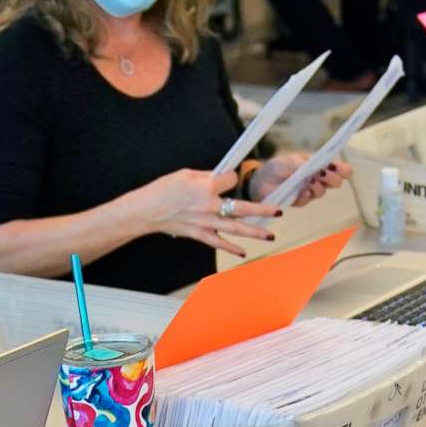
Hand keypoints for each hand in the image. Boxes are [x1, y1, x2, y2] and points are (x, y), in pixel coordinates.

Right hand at [117, 168, 279, 257]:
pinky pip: (218, 243)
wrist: (146, 210)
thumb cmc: (163, 190)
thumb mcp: (185, 174)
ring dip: (255, 232)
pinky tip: (243, 252)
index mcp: (206, 186)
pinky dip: (231, 248)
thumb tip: (221, 177)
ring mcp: (205, 222)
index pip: (231, 179)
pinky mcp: (198, 234)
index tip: (229, 177)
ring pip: (236, 228)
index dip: (232, 176)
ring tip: (270, 234)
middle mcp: (209, 205)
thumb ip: (207, 176)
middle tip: (279, 211)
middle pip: (243, 208)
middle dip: (263, 209)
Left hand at [249, 153, 351, 206]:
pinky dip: (304, 196)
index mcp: (319, 165)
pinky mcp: (300, 201)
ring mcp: (310, 190)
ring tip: (306, 182)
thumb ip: (305, 163)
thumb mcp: (290, 159)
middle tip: (321, 175)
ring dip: (316, 187)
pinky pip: (306, 200)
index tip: (342, 171)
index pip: (340, 168)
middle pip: (336, 182)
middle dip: (331, 179)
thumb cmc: (277, 166)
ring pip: (322, 192)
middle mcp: (317, 178)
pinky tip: (300, 192)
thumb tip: (319, 169)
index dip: (344, 170)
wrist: (261, 180)